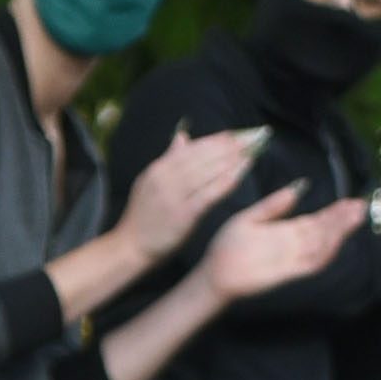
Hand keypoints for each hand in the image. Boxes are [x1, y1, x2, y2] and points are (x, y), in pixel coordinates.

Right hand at [117, 127, 257, 263]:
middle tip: (248, 140)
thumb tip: (181, 136)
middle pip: (199, 158)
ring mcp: (173, 195)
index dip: (212, 141)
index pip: (189, 149)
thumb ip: (168, 159)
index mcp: (158, 169)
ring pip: (205, 173)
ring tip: (247, 154)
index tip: (231, 135)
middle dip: (225, 148)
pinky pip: (207, 195)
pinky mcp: (182, 214)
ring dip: (228, 162)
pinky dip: (223, 184)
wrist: (132, 245)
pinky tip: (238, 177)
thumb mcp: (151, 182)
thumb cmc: (145, 216)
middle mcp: (164, 178)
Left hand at [194, 184, 369, 301]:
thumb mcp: (249, 217)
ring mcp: (291, 259)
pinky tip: (334, 243)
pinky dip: (322, 254)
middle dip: (343, 220)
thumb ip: (274, 205)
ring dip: (338, 233)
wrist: (215, 273)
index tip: (352, 201)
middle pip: (324, 231)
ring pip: (321, 246)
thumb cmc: (229, 246)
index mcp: (286, 230)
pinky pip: (308, 264)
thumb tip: (298, 187)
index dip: (335, 211)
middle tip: (361, 206)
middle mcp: (293, 245)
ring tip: (354, 218)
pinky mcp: (285, 273)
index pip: (317, 220)